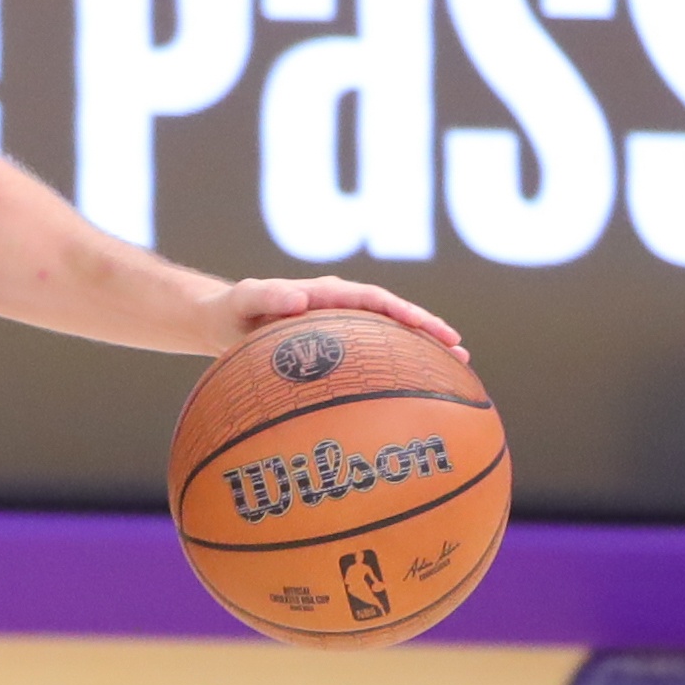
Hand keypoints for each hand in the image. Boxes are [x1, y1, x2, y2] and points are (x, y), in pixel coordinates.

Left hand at [207, 274, 467, 361]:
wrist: (223, 320)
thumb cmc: (233, 309)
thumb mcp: (245, 299)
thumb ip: (268, 295)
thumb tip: (298, 298)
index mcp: (328, 293)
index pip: (376, 300)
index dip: (405, 314)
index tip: (431, 330)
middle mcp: (342, 306)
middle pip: (395, 317)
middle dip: (429, 332)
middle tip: (461, 353)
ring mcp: (343, 326)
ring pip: (389, 336)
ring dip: (420, 350)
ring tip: (454, 371)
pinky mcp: (337, 346)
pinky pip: (372, 354)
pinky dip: (395, 366)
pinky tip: (412, 391)